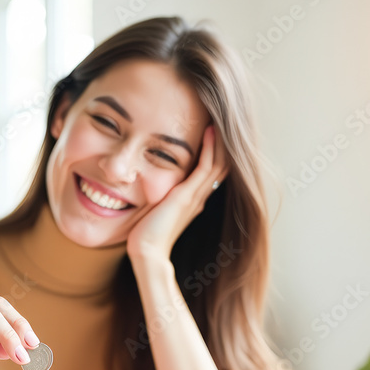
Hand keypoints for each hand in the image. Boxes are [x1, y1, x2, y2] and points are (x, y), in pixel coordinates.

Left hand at [126, 124, 229, 260]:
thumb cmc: (145, 234)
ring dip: (221, 139)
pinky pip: (206, 167)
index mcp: (194, 198)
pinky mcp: (187, 196)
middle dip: (224, 141)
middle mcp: (199, 196)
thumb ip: (159, 193)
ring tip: (220, 117)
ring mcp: (196, 196)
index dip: (217, 148)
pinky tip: (210, 130)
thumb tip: (147, 181)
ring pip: (219, 162)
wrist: (146, 252)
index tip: (213, 126)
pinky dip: (210, 148)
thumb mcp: (155, 206)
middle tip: (222, 117)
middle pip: (223, 163)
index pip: (212, 168)